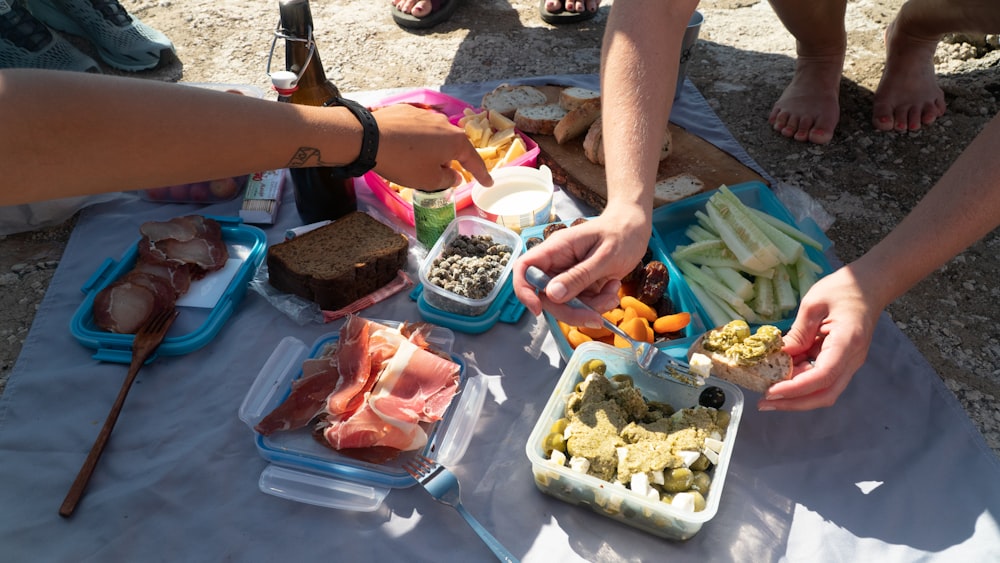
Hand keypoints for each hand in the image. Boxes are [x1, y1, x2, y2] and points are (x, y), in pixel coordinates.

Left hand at [370, 103, 492, 190]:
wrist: (370, 138)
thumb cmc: (405, 162)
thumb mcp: (429, 180)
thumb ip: (447, 180)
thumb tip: (454, 176)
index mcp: (455, 141)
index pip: (473, 160)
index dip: (481, 174)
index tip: (487, 183)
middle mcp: (445, 124)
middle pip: (454, 146)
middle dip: (451, 161)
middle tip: (445, 174)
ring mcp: (426, 114)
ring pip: (436, 136)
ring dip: (433, 149)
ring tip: (419, 162)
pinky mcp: (408, 111)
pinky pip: (419, 129)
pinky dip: (417, 140)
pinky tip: (405, 148)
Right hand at [512, 208, 650, 327]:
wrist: (636, 228)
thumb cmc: (621, 233)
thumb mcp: (604, 256)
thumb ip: (579, 276)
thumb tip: (552, 295)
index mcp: (556, 249)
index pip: (525, 268)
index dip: (524, 290)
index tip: (538, 309)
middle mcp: (558, 264)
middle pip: (547, 296)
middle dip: (571, 311)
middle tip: (596, 316)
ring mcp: (569, 276)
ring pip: (567, 305)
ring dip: (591, 308)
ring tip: (612, 292)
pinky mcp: (582, 285)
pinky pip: (583, 304)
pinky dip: (599, 303)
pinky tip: (613, 288)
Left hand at [758, 265, 882, 410]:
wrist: (869, 286)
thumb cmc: (842, 289)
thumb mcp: (813, 304)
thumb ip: (797, 333)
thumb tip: (779, 357)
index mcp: (847, 343)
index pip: (822, 376)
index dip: (795, 388)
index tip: (770, 391)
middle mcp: (851, 360)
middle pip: (825, 394)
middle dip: (793, 402)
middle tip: (764, 403)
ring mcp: (848, 363)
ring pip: (823, 391)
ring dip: (795, 396)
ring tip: (767, 394)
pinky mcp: (841, 362)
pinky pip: (821, 379)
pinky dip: (800, 383)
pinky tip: (780, 378)